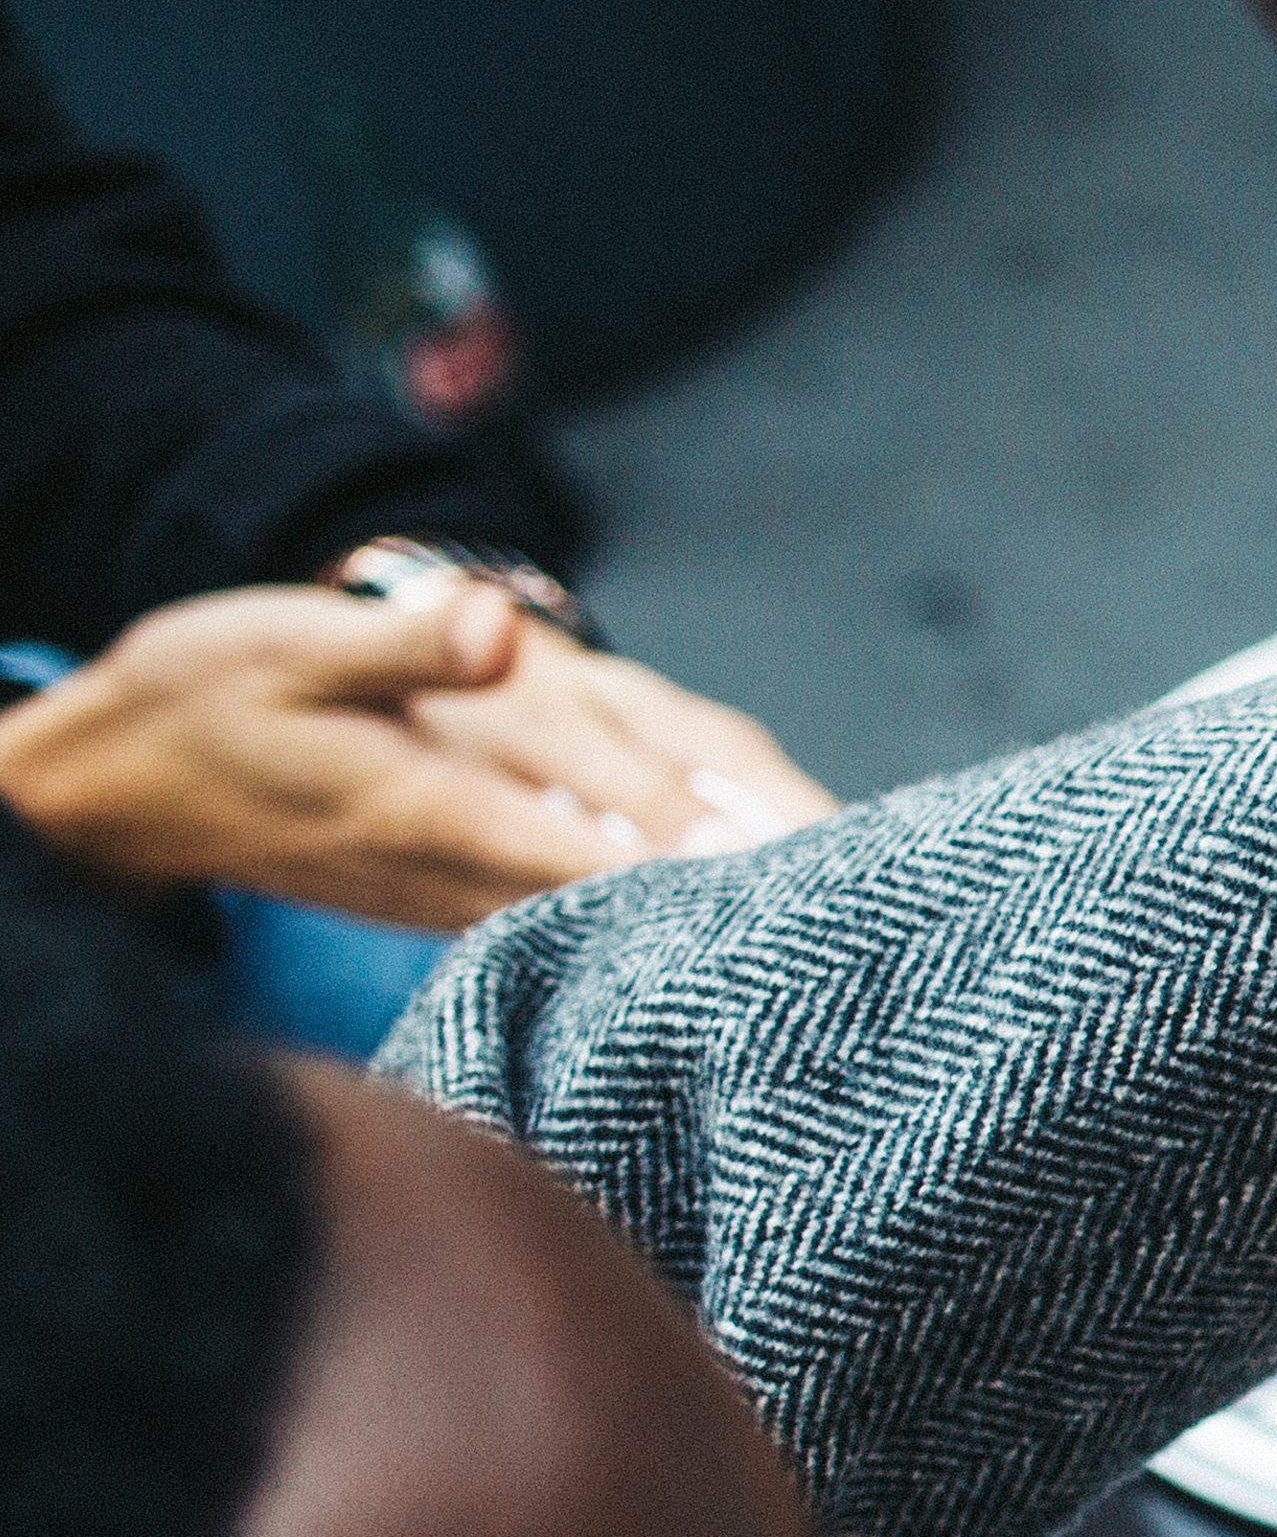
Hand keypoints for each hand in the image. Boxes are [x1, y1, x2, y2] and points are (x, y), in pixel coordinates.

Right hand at [0, 584, 818, 930]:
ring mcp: (474, 898)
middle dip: (755, 891)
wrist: (128, 783)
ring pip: (625, 912)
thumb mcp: (289, 646)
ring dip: (727, 902)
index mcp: (442, 810)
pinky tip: (753, 886)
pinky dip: (666, 898)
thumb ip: (404, 646)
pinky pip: (588, 907)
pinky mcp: (472, 897)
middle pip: (645, 894)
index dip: (712, 868)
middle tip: (887, 884)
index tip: (822, 872)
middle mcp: (473, 871)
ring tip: (859, 894)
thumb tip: (495, 624)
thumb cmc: (211, 698)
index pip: (608, 856)